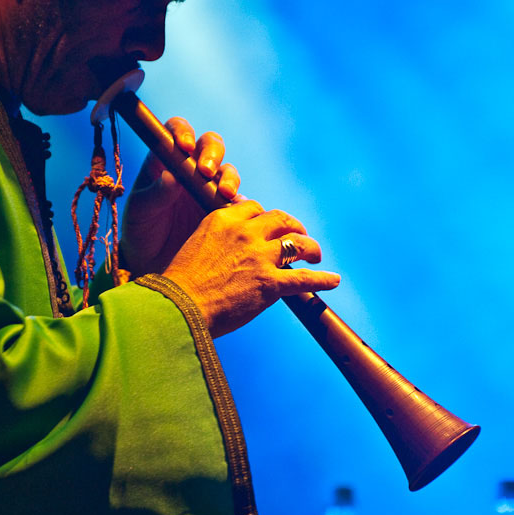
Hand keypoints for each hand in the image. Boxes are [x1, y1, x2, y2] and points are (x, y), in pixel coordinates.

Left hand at [121, 117, 239, 275]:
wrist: (152, 265)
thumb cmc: (140, 232)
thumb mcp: (139, 212)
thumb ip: (154, 195)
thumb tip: (171, 177)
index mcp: (165, 160)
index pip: (177, 131)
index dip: (184, 132)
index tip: (184, 147)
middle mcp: (191, 169)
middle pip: (210, 145)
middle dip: (213, 153)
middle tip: (207, 172)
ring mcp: (210, 189)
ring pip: (228, 171)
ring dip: (229, 178)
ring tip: (224, 194)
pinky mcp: (225, 211)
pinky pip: (240, 202)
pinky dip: (242, 204)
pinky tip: (238, 213)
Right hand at [163, 199, 340, 337]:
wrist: (179, 307)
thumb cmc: (181, 284)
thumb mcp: (195, 246)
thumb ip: (216, 239)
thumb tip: (229, 246)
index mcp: (224, 220)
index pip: (253, 208)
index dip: (264, 218)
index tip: (267, 228)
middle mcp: (245, 232)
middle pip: (280, 219)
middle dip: (293, 226)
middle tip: (299, 234)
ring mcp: (260, 257)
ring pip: (298, 242)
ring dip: (310, 248)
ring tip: (316, 255)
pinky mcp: (271, 283)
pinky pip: (305, 279)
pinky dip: (323, 279)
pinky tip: (334, 280)